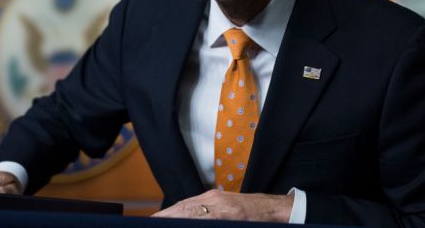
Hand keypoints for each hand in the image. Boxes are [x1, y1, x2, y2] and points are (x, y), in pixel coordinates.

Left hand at [152, 189, 292, 222]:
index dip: (167, 214)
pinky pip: (208, 219)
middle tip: (151, 223)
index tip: (153, 220)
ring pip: (191, 214)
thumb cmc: (249, 212)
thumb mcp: (226, 210)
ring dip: (175, 219)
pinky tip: (184, 225)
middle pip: (183, 209)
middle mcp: (213, 199)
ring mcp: (221, 207)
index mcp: (211, 198)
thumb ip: (209, 213)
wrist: (273, 209)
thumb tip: (188, 219)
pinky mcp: (230, 215)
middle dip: (165, 218)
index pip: (183, 206)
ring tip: (160, 225)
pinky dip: (194, 222)